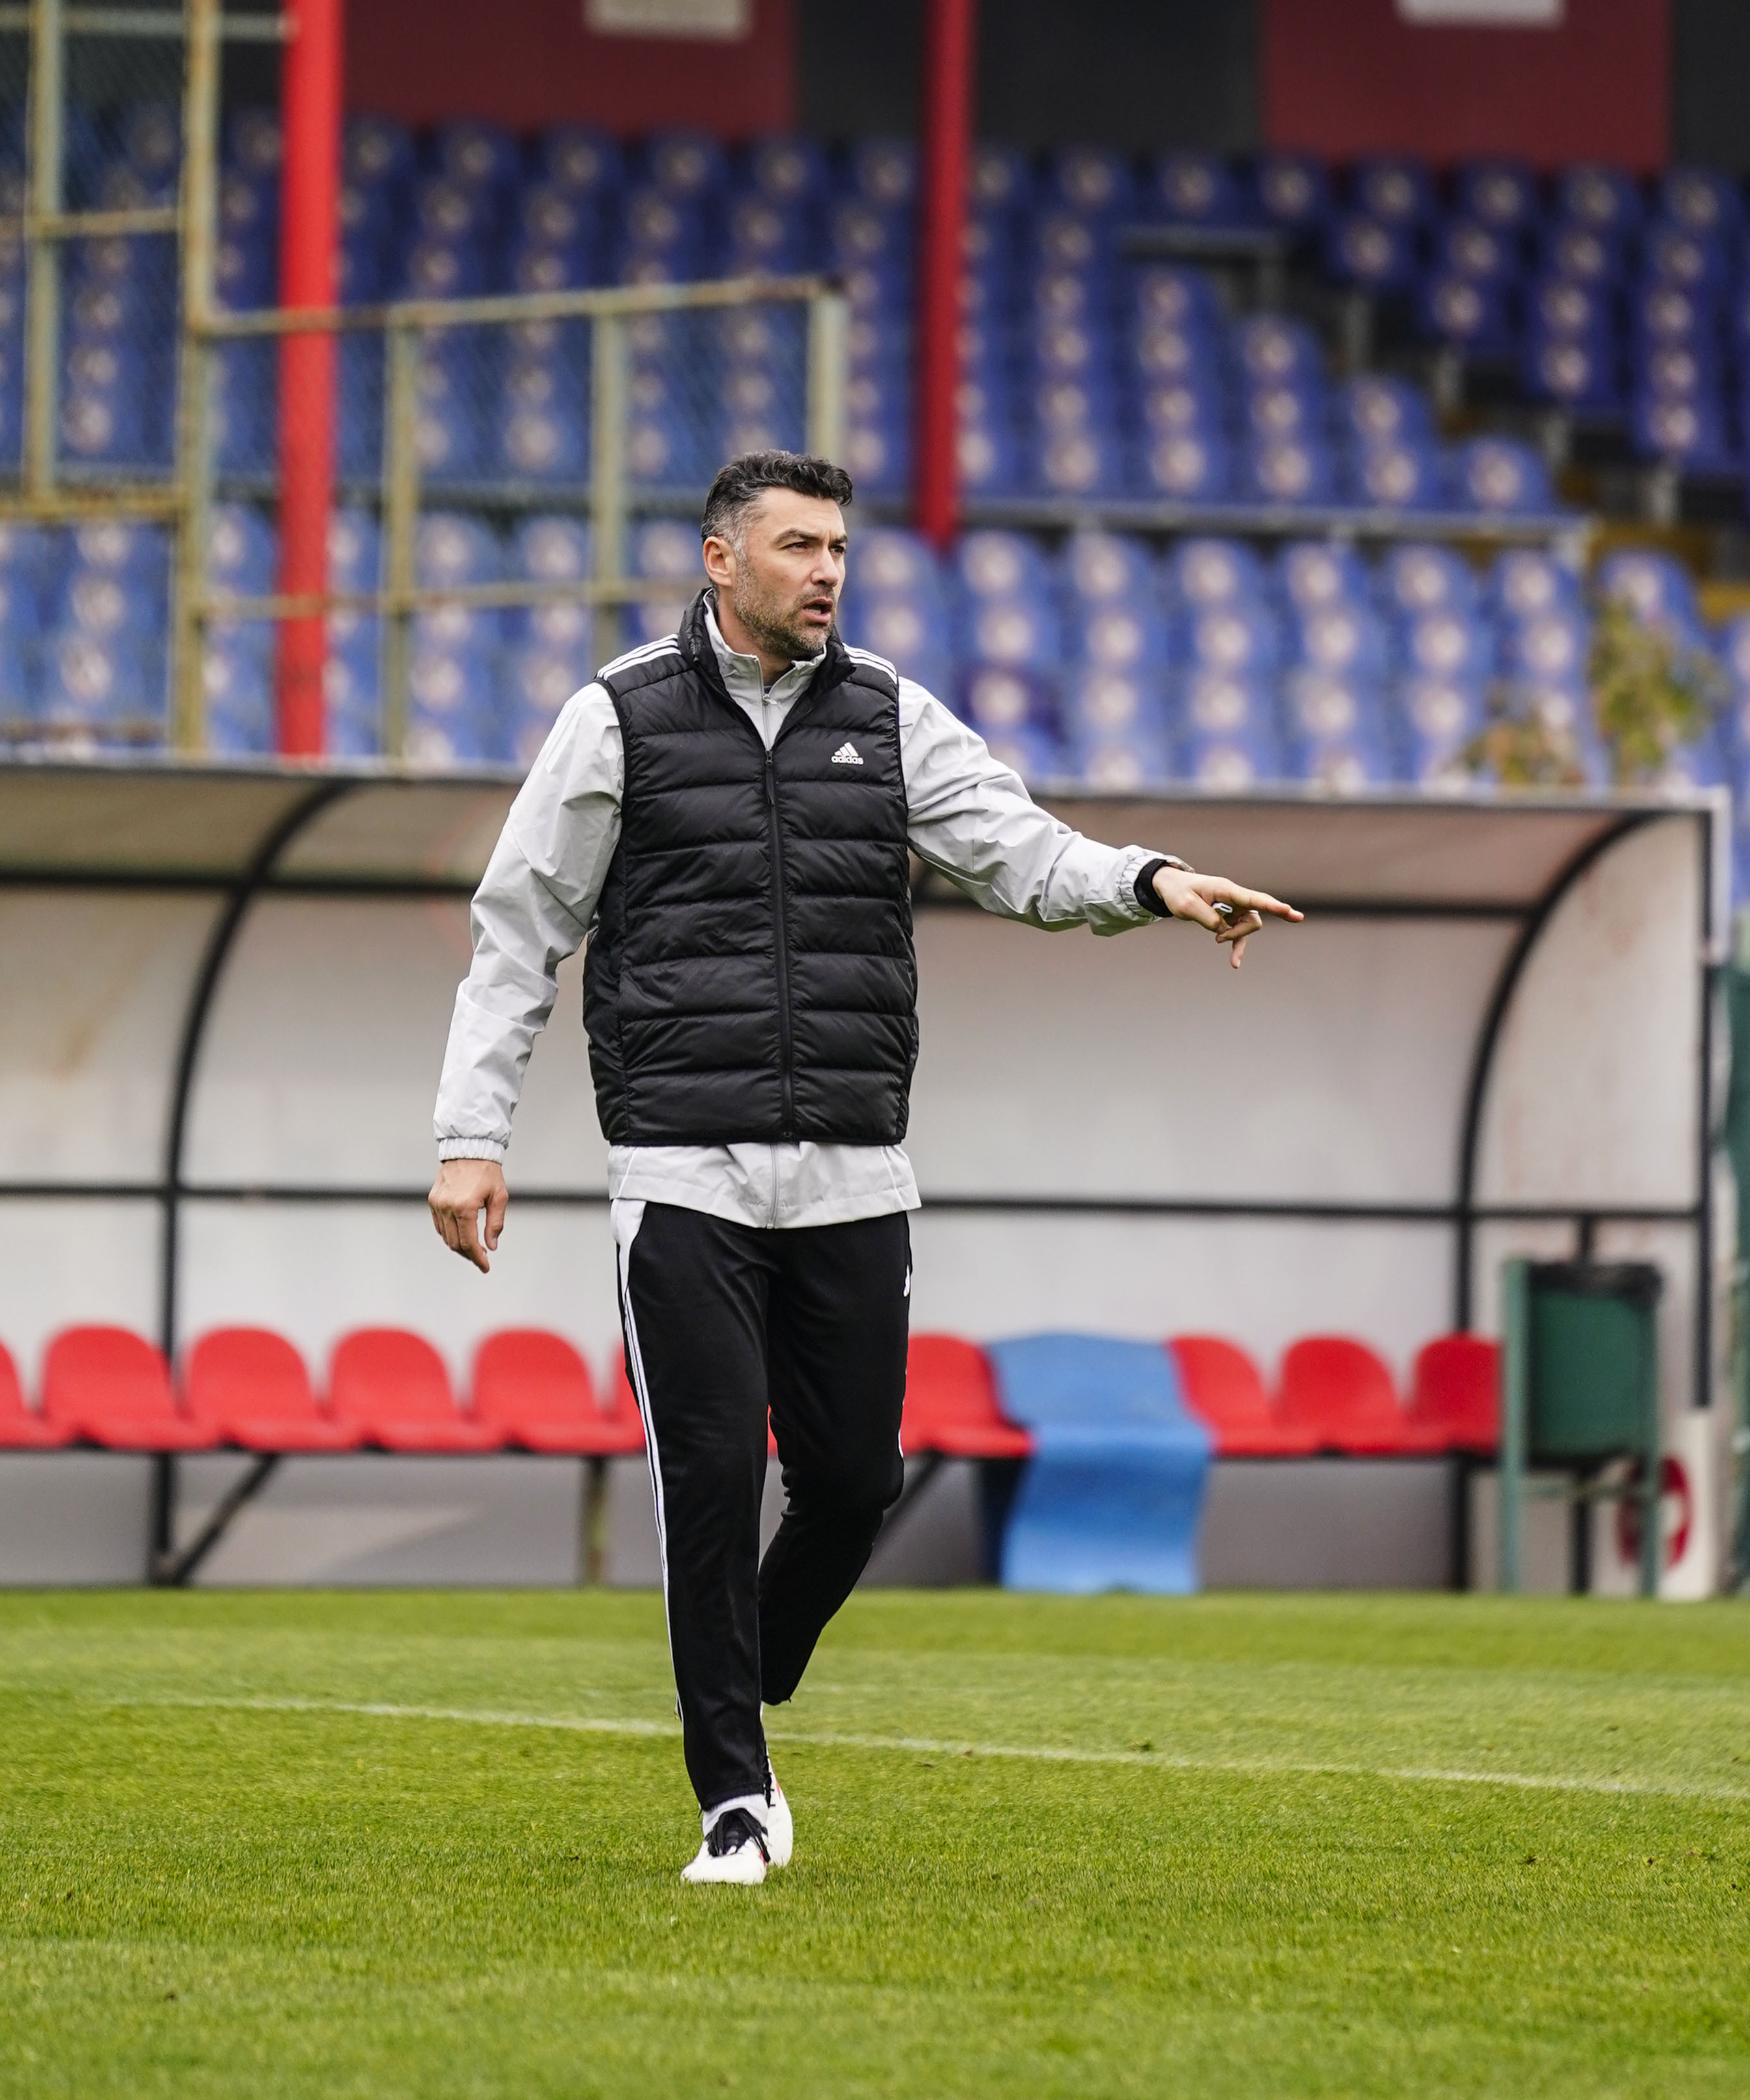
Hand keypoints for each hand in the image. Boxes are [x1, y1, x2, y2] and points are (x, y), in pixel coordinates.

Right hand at [428, 1158, 508, 1272]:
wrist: (469, 1150)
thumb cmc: (488, 1172)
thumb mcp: (499, 1197)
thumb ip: (495, 1224)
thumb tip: (491, 1246)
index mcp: (465, 1207)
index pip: (469, 1243)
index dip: (478, 1258)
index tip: (485, 1267)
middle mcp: (447, 1207)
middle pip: (455, 1243)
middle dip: (469, 1254)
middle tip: (482, 1257)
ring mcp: (437, 1204)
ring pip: (445, 1236)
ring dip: (459, 1246)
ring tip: (474, 1247)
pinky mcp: (432, 1200)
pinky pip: (439, 1225)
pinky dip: (449, 1234)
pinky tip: (462, 1234)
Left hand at [1150, 865, 1302, 969]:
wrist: (1173, 888)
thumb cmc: (1179, 892)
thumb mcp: (1187, 906)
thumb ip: (1207, 919)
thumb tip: (1223, 931)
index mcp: (1226, 890)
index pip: (1254, 899)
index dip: (1273, 906)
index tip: (1290, 912)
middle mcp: (1235, 897)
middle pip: (1253, 918)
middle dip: (1240, 933)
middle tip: (1218, 938)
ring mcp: (1235, 908)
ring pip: (1249, 927)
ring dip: (1235, 938)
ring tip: (1217, 941)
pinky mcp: (1230, 917)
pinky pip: (1241, 934)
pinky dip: (1237, 947)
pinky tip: (1235, 964)